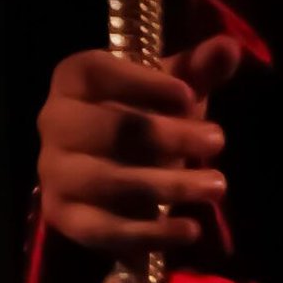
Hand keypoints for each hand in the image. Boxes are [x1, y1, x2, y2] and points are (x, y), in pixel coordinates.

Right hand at [36, 34, 241, 266]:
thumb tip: (228, 49)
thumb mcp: (172, 92)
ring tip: (216, 186)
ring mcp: (54, 172)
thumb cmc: (145, 119)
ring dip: (168, 185)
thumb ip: (198, 71)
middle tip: (217, 141)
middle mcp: (54, 122)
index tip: (190, 97)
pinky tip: (189, 230)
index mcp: (74, 79)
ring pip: (109, 181)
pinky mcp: (63, 216)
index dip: (145, 83)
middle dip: (168, 136)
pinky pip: (104, 229)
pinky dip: (149, 233)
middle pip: (110, 128)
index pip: (100, 72)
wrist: (112, 173)